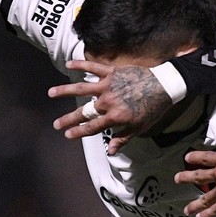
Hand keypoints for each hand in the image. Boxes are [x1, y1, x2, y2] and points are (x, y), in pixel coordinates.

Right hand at [49, 60, 172, 152]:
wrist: (164, 85)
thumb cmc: (153, 108)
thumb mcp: (140, 127)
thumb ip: (122, 138)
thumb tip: (110, 151)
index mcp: (115, 116)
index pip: (92, 127)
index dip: (79, 132)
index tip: (67, 135)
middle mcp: (108, 101)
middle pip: (83, 111)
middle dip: (68, 119)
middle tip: (56, 124)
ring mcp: (108, 85)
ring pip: (82, 88)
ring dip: (65, 91)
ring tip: (51, 93)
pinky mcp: (112, 71)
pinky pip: (93, 67)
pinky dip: (81, 65)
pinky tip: (68, 64)